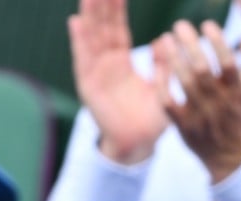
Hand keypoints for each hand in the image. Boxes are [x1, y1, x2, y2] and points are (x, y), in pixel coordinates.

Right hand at [68, 0, 168, 162]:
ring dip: (88, 16)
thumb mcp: (162, 89)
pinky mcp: (89, 88)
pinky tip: (76, 22)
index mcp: (122, 63)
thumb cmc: (150, 121)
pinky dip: (79, 42)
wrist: (137, 146)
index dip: (117, 8)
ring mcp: (95, 75)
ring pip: (91, 39)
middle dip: (101, 5)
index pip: (118, 29)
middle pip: (101, 28)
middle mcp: (106, 65)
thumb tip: (164, 40)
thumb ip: (162, 66)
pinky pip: (83, 61)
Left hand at [153, 21, 240, 181]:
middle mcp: (218, 104)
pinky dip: (162, 84)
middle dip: (189, 44)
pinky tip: (159, 68)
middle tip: (180, 25)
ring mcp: (199, 116)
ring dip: (173, 58)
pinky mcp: (183, 127)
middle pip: (201, 69)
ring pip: (184, 83)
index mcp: (236, 93)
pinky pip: (168, 103)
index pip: (227, 62)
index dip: (217, 41)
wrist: (230, 159)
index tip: (207, 25)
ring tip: (165, 39)